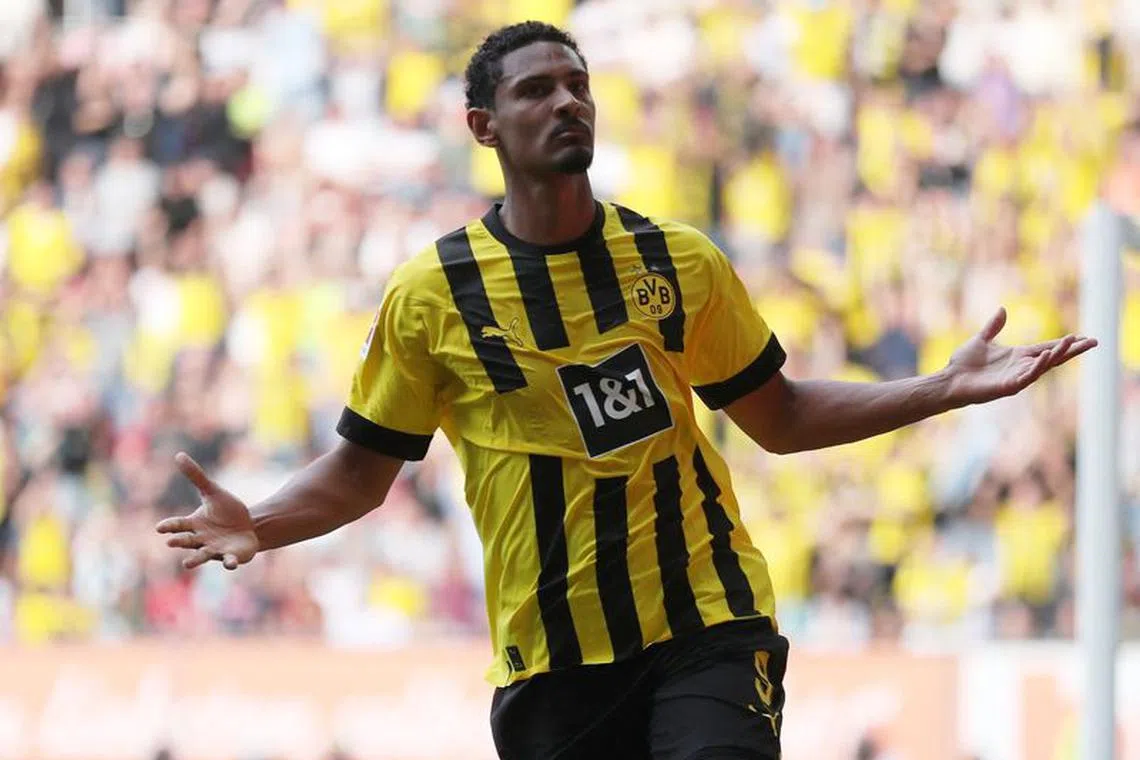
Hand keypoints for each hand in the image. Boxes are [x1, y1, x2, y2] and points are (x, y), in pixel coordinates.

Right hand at [155, 452, 258, 570]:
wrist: (247, 527)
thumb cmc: (225, 511)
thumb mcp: (212, 492)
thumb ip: (196, 477)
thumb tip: (179, 455)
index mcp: (194, 524)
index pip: (178, 525)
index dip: (169, 526)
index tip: (159, 527)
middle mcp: (201, 540)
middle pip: (187, 541)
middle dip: (179, 542)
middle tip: (171, 542)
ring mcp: (215, 550)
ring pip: (203, 556)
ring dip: (195, 559)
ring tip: (187, 564)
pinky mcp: (231, 557)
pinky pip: (229, 561)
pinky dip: (229, 563)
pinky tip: (230, 563)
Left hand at [945, 307, 1097, 405]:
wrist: (949, 380)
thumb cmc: (963, 364)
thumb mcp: (981, 339)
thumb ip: (994, 326)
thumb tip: (1003, 309)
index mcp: (1017, 355)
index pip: (1047, 347)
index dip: (1063, 343)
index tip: (1082, 336)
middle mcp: (1021, 366)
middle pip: (1053, 357)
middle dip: (1072, 350)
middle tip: (1094, 342)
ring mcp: (1016, 377)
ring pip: (1044, 365)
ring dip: (1059, 354)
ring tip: (1074, 342)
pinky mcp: (1008, 387)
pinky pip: (1027, 376)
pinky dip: (1038, 367)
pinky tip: (1047, 356)